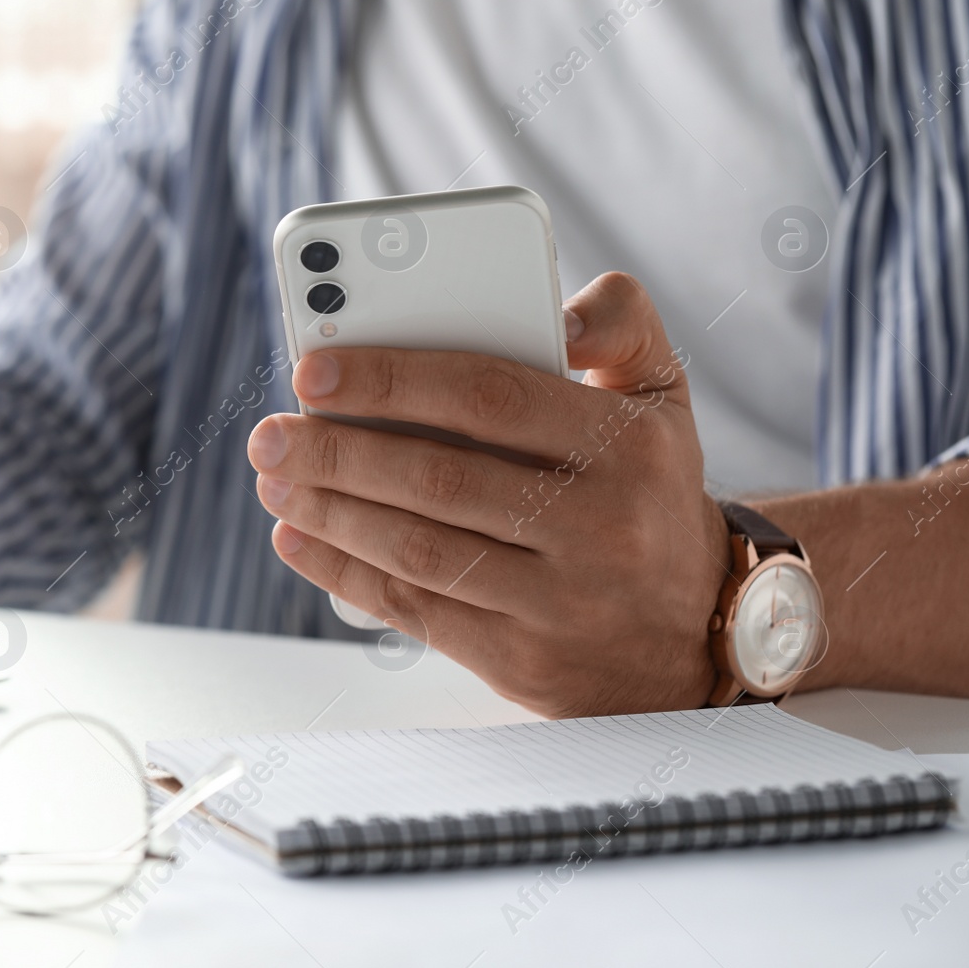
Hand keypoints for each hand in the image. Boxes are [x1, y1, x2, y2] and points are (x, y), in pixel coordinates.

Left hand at [248, 272, 726, 716]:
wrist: (697, 630)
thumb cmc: (649, 489)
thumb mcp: (661, 394)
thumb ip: (618, 322)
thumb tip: (555, 308)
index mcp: (624, 443)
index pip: (489, 397)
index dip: (392, 380)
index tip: (314, 369)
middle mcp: (598, 525)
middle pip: (439, 479)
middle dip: (338, 452)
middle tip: (271, 431)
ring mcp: (559, 601)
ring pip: (419, 550)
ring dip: (330, 512)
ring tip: (275, 476)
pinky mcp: (523, 660)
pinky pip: (417, 611)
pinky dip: (346, 574)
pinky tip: (299, 537)